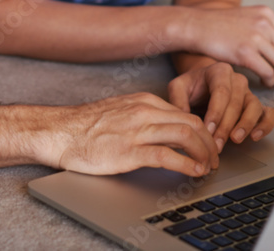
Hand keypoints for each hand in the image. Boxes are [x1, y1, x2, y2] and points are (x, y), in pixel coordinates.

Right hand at [50, 92, 218, 177]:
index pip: (185, 113)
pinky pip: (168, 156)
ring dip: (204, 153)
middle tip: (214, 159)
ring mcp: (137, 130)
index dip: (203, 131)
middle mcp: (144, 111)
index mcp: (143, 101)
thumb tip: (162, 130)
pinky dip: (187, 164)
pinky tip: (193, 172)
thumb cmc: (84, 126)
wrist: (59, 132)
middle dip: (210, 142)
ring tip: (208, 167)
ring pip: (186, 135)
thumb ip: (142, 116)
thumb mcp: (119, 111)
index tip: (207, 146)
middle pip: (192, 122)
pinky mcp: (129, 151)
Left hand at [168, 60, 273, 151]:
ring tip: (236, 139)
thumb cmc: (192, 86)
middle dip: (226, 125)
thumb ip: (177, 100)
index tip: (207, 129)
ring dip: (246, 125)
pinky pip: (268, 113)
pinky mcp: (256, 105)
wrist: (203, 83)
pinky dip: (265, 125)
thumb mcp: (178, 87)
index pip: (221, 91)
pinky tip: (255, 137)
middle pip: (236, 102)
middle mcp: (237, 80)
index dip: (216, 112)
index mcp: (219, 71)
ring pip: (254, 107)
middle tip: (217, 143)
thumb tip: (184, 120)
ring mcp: (249, 92)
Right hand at [177, 5, 273, 87]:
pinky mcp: (246, 52)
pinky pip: (268, 72)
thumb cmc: (217, 25)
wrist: (195, 26)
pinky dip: (270, 81)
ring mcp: (256, 37)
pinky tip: (264, 83)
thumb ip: (262, 27)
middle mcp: (264, 23)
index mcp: (266, 14)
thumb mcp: (245, 17)